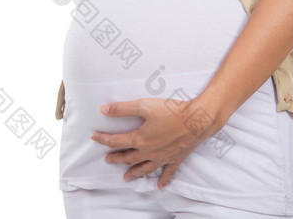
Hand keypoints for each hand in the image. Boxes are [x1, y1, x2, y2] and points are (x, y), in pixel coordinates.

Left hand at [90, 95, 225, 189]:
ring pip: (145, 168)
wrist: (197, 119)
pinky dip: (163, 179)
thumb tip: (102, 110)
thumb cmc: (171, 110)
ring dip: (134, 173)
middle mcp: (149, 151)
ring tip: (126, 178)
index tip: (94, 137)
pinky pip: (168, 172)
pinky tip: (160, 186)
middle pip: (128, 158)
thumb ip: (122, 109)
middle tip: (107, 160)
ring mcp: (163, 157)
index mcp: (140, 139)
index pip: (116, 141)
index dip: (103, 139)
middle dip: (117, 158)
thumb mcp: (143, 105)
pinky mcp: (176, 159)